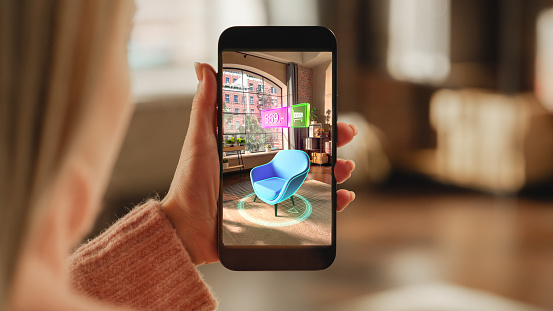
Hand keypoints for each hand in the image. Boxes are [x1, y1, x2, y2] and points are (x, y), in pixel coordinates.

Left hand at [161, 63, 356, 264]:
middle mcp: (268, 169)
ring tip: (345, 166)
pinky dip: (332, 203)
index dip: (310, 121)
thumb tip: (203, 68)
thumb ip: (205, 106)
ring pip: (314, 177)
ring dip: (336, 169)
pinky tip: (342, 196)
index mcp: (254, 149)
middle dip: (331, 141)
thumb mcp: (200, 139)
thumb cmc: (190, 184)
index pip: (288, 130)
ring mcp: (275, 192)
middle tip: (346, 133)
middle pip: (307, 151)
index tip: (326, 110)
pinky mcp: (278, 216)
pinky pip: (311, 208)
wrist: (188, 229)